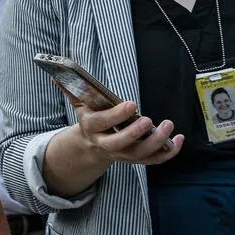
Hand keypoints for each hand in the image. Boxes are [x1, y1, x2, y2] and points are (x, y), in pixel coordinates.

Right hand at [60, 85, 183, 166]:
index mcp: (92, 128)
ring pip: (139, 154)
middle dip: (134, 134)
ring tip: (168, 126)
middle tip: (148, 120)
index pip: (102, 123)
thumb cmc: (91, 118)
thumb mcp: (79, 104)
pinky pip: (154, 160)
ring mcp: (123, 154)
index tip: (131, 103)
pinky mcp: (137, 158)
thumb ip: (71, 90)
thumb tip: (56, 75)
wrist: (92, 144)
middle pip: (119, 145)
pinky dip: (169, 152)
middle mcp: (106, 144)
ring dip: (156, 142)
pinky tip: (179, 139)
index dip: (116, 116)